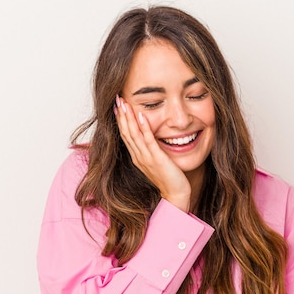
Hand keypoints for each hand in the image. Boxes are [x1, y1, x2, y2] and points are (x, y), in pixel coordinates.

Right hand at [115, 96, 191, 211]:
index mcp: (137, 157)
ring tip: (124, 103)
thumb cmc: (169, 178)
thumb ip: (151, 150)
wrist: (176, 194)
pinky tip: (141, 115)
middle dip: (121, 115)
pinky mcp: (156, 159)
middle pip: (126, 132)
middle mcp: (138, 156)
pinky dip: (144, 127)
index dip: (121, 120)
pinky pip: (148, 140)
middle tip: (117, 99)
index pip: (125, 135)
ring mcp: (146, 158)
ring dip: (128, 117)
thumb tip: (150, 138)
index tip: (117, 106)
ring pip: (133, 134)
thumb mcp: (156, 161)